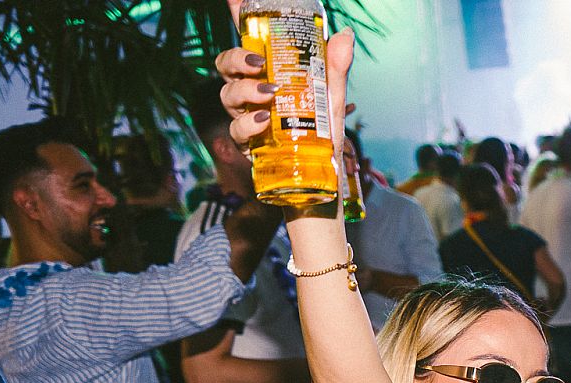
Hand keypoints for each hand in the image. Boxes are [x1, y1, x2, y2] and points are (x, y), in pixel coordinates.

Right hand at [218, 0, 355, 161]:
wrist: (324, 178)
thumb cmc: (325, 135)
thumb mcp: (334, 99)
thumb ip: (336, 67)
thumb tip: (345, 34)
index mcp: (270, 74)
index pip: (249, 40)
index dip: (238, 16)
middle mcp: (253, 92)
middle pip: (226, 65)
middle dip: (235, 59)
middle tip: (258, 63)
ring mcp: (247, 117)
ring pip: (227, 94)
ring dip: (245, 91)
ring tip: (269, 95)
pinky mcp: (248, 144)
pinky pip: (236, 130)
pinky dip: (248, 124)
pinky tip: (265, 121)